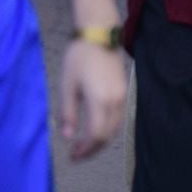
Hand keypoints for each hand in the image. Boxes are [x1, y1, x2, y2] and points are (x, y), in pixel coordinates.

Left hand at [58, 39, 125, 161]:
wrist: (99, 34)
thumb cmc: (79, 58)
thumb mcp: (67, 85)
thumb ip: (68, 113)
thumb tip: (68, 137)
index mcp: (100, 100)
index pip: (96, 135)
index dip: (84, 150)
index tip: (72, 157)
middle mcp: (115, 101)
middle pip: (107, 135)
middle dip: (92, 149)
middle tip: (76, 155)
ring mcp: (122, 96)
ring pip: (115, 128)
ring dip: (101, 140)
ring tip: (85, 146)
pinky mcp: (124, 91)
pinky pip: (118, 118)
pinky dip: (108, 128)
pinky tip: (95, 129)